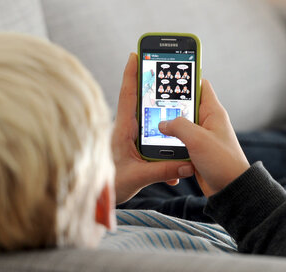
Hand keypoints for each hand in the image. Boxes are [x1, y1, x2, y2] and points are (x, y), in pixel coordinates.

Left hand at [112, 53, 193, 203]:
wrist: (99, 204)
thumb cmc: (110, 186)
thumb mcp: (137, 178)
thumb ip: (162, 171)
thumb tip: (186, 165)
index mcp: (122, 130)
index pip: (127, 96)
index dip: (131, 74)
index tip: (134, 54)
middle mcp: (126, 132)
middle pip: (140, 103)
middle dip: (152, 89)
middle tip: (164, 71)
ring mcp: (130, 141)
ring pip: (150, 124)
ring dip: (164, 123)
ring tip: (179, 119)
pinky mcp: (135, 152)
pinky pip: (154, 144)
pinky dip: (167, 151)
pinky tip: (177, 170)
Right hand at [159, 79, 249, 196]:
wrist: (230, 189)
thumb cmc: (222, 162)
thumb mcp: (198, 139)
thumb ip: (178, 126)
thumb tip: (162, 123)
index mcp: (213, 112)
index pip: (200, 85)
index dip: (185, 78)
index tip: (167, 74)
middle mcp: (207, 121)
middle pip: (185, 105)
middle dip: (169, 104)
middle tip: (150, 100)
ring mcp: (201, 136)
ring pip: (179, 124)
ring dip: (167, 126)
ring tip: (150, 122)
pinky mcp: (195, 151)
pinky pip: (179, 141)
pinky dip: (170, 142)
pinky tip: (158, 143)